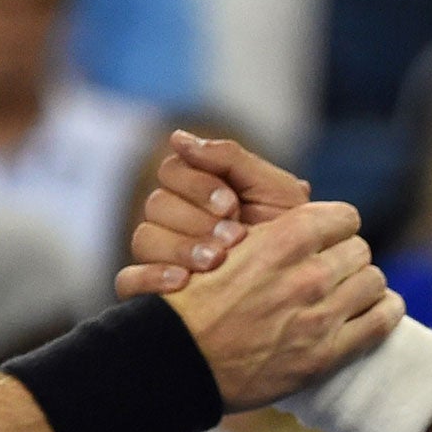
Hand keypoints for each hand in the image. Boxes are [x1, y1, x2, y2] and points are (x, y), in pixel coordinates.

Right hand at [117, 131, 310, 297]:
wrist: (302, 294)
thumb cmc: (293, 238)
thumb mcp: (274, 191)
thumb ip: (231, 158)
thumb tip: (177, 137)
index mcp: (198, 190)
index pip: (172, 171)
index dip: (199, 185)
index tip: (232, 205)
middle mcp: (174, 220)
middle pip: (156, 203)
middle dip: (197, 220)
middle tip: (233, 239)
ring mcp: (161, 256)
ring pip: (144, 237)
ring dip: (181, 247)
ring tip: (215, 264)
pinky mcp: (151, 290)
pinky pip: (128, 280)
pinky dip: (151, 278)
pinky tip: (183, 283)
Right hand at [165, 199, 400, 410]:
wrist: (179, 361)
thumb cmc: (196, 301)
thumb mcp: (225, 245)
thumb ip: (268, 227)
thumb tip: (300, 195)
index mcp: (283, 239)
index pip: (343, 216)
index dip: (336, 225)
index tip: (329, 236)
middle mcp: (308, 274)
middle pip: (359, 249)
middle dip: (347, 256)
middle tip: (334, 268)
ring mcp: (319, 316)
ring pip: (374, 281)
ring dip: (363, 283)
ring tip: (350, 291)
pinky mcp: (325, 355)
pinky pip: (381, 322)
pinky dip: (385, 311)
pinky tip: (378, 309)